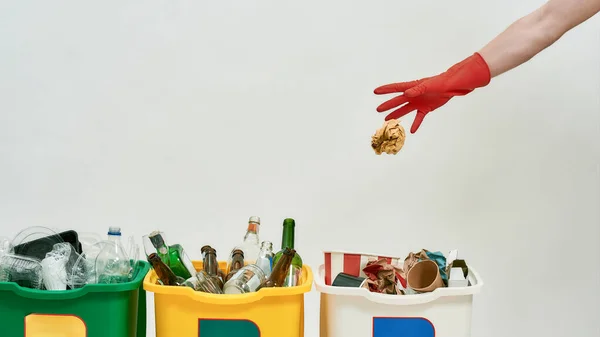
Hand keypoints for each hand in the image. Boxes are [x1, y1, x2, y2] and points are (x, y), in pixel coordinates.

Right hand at [374, 53, 490, 133]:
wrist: (452, 87)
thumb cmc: (440, 82)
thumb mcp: (428, 85)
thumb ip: (417, 89)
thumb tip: (406, 94)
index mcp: (412, 87)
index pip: (396, 88)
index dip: (385, 90)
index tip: (375, 91)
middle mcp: (413, 95)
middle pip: (398, 101)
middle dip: (388, 105)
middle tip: (378, 109)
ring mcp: (419, 102)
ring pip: (405, 110)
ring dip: (397, 114)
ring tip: (387, 119)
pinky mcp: (426, 109)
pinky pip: (418, 118)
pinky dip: (415, 124)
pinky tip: (411, 131)